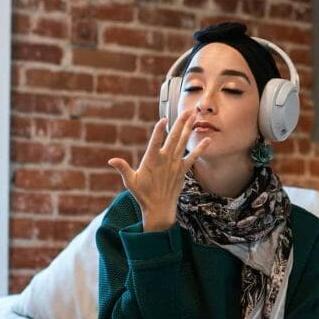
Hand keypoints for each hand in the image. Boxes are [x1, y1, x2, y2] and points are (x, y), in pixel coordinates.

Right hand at [108, 110, 209, 230]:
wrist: (159, 208)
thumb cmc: (143, 194)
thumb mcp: (130, 181)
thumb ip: (123, 168)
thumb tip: (111, 160)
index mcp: (152, 161)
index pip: (155, 142)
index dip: (159, 130)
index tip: (163, 118)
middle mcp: (165, 160)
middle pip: (174, 138)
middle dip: (180, 123)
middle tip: (187, 110)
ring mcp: (175, 164)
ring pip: (183, 143)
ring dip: (189, 129)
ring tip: (194, 116)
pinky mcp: (182, 170)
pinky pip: (193, 157)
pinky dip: (200, 149)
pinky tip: (208, 140)